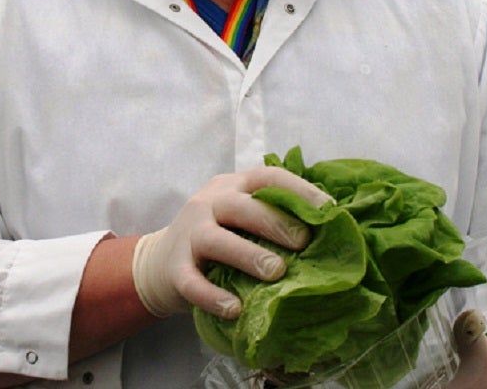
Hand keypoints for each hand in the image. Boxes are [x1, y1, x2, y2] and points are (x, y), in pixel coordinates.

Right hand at [131, 167, 330, 318]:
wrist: (157, 263)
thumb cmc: (216, 238)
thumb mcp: (239, 218)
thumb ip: (271, 216)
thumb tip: (328, 232)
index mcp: (231, 187)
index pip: (266, 178)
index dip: (299, 190)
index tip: (328, 209)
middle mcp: (208, 204)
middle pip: (240, 206)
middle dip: (274, 222)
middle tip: (302, 242)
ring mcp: (188, 235)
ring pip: (215, 240)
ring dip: (248, 255)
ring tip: (276, 273)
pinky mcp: (174, 270)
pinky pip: (193, 283)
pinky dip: (214, 297)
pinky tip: (235, 309)